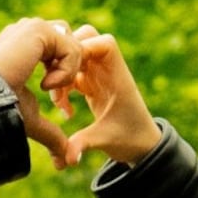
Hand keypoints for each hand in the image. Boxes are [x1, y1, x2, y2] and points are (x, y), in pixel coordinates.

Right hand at [0, 18, 85, 162]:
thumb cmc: (1, 112)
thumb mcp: (33, 121)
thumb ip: (52, 135)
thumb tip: (65, 163)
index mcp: (27, 48)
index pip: (64, 51)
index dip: (69, 80)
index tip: (60, 107)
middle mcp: (29, 33)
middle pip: (72, 45)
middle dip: (73, 75)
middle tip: (59, 101)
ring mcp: (32, 28)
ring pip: (74, 46)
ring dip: (69, 74)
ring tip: (51, 93)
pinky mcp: (37, 30)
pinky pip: (72, 47)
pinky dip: (67, 72)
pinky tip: (46, 86)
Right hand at [58, 27, 162, 168]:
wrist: (141, 147)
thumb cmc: (130, 140)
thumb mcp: (105, 141)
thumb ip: (83, 144)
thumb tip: (66, 159)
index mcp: (117, 76)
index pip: (105, 44)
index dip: (83, 48)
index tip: (66, 72)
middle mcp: (108, 71)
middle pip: (86, 38)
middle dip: (66, 56)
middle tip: (55, 82)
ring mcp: (99, 76)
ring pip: (75, 54)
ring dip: (61, 72)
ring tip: (58, 102)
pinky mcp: (92, 85)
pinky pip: (72, 72)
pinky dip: (63, 86)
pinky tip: (64, 109)